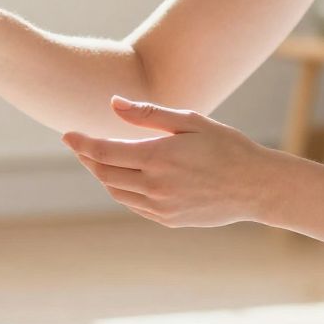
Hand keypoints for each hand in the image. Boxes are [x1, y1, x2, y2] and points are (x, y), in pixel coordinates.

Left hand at [61, 98, 276, 227]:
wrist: (256, 187)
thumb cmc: (227, 146)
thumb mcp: (191, 121)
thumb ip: (148, 114)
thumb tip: (113, 104)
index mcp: (158, 157)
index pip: (103, 152)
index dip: (81, 143)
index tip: (67, 134)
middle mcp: (155, 186)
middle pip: (104, 174)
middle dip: (88, 158)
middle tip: (81, 144)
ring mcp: (161, 207)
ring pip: (116, 192)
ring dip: (104, 175)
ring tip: (102, 159)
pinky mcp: (168, 219)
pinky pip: (134, 205)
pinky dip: (123, 190)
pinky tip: (128, 177)